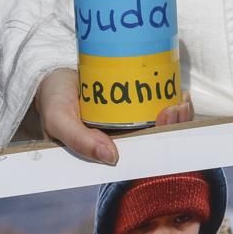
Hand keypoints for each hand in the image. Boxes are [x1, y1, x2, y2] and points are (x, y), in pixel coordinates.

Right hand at [34, 68, 193, 164]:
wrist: (51, 74)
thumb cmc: (53, 100)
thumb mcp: (58, 121)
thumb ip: (78, 141)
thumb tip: (112, 158)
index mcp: (109, 149)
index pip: (139, 154)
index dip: (158, 144)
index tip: (165, 123)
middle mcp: (125, 136)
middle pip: (158, 137)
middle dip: (175, 126)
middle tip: (176, 108)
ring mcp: (132, 118)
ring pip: (164, 122)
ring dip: (179, 114)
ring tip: (181, 100)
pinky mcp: (136, 99)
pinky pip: (160, 102)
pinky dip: (172, 97)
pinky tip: (180, 92)